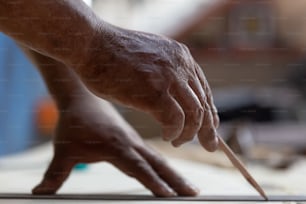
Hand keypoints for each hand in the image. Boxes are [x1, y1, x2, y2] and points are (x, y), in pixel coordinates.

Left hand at [32, 94, 198, 196]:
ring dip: (177, 174)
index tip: (169, 196)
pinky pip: (156, 155)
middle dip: (176, 180)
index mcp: (116, 146)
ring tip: (192, 189)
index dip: (153, 182)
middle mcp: (131, 144)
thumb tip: (39, 194)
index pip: (138, 167)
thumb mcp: (64, 148)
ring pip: (161, 159)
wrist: (83, 99)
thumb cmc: (74, 123)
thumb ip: (55, 173)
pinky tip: (176, 176)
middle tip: (194, 194)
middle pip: (158, 164)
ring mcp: (136, 142)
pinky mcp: (135, 142)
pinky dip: (169, 166)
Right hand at [77, 27, 218, 150]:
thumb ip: (165, 72)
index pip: (203, 90)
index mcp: (180, 57)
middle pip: (204, 103)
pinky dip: (174, 132)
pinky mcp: (154, 91)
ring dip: (189, 133)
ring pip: (194, 114)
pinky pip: (175, 120)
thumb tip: (173, 93)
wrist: (91, 43)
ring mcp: (169, 77)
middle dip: (208, 128)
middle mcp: (180, 65)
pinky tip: (167, 136)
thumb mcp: (148, 58)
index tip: (210, 128)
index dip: (209, 112)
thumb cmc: (113, 54)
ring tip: (178, 141)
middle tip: (210, 146)